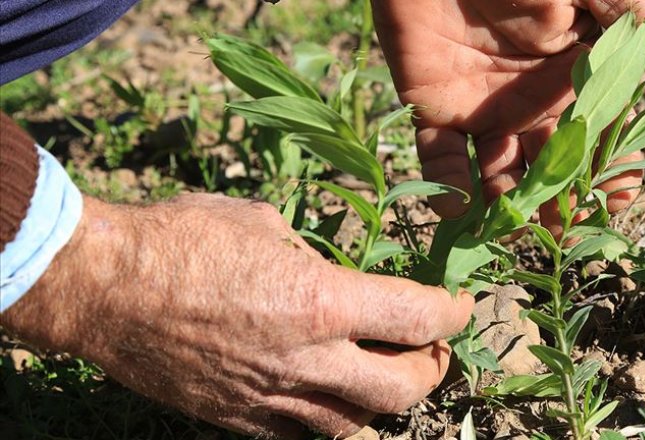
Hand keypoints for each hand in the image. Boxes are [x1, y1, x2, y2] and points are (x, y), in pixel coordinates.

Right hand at [1, 194, 473, 437]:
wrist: (105, 288)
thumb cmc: (182, 239)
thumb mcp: (264, 225)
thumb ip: (312, 258)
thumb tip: (333, 274)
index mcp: (318, 302)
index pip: (417, 319)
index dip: (453, 313)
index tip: (460, 305)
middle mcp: (305, 360)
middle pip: (402, 389)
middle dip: (432, 368)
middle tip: (432, 347)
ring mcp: (272, 399)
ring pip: (358, 427)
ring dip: (386, 401)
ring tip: (386, 375)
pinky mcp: (240, 420)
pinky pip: (305, 435)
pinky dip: (333, 417)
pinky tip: (332, 394)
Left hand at [374, 0, 644, 233]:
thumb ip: (622, 7)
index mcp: (571, 80)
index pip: (598, 137)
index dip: (610, 170)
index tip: (618, 199)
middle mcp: (530, 106)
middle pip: (551, 168)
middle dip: (559, 204)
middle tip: (563, 232)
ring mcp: (483, 113)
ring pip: (500, 174)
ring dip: (508, 205)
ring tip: (514, 228)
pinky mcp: (434, 112)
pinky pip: (440, 159)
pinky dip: (447, 186)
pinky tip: (459, 210)